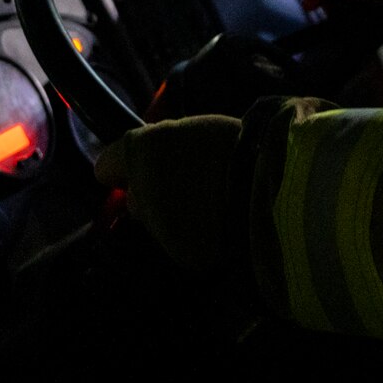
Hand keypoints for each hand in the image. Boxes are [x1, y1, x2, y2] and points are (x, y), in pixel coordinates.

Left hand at [94, 114, 240, 271]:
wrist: (277, 183)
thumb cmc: (243, 144)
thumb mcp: (197, 128)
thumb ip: (164, 144)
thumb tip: (152, 157)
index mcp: (142, 150)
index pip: (106, 166)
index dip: (122, 168)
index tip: (137, 169)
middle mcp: (142, 189)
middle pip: (135, 198)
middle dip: (153, 195)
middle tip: (190, 185)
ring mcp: (161, 226)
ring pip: (159, 223)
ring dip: (175, 217)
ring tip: (214, 204)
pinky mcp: (182, 254)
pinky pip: (182, 244)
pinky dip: (196, 238)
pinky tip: (221, 224)